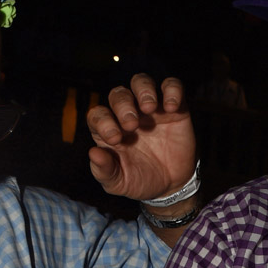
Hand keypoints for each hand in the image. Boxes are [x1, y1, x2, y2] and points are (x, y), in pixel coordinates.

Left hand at [87, 74, 196, 202]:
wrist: (171, 186)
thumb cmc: (140, 180)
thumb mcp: (119, 183)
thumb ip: (104, 171)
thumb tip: (93, 153)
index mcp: (109, 129)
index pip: (98, 114)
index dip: (103, 122)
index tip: (115, 138)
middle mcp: (127, 113)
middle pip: (119, 94)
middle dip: (122, 106)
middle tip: (132, 125)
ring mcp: (150, 108)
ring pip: (141, 82)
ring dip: (143, 90)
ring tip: (149, 107)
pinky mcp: (174, 108)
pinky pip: (172, 86)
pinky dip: (172, 90)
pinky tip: (171, 107)